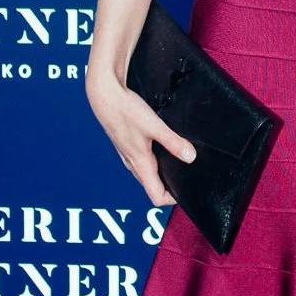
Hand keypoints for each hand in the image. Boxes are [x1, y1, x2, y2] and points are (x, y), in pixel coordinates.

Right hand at [87, 68, 195, 208]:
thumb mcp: (154, 126)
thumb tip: (190, 157)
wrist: (105, 96)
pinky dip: (155, 162)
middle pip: (153, 187)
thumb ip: (173, 142)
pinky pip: (143, 162)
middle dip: (170, 187)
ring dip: (162, 174)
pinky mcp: (128, 146)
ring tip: (178, 164)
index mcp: (140, 164)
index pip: (156, 197)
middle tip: (187, 177)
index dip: (173, 199)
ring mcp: (129, 156)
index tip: (187, 190)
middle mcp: (133, 164)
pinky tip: (163, 149)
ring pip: (148, 174)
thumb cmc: (125, 111)